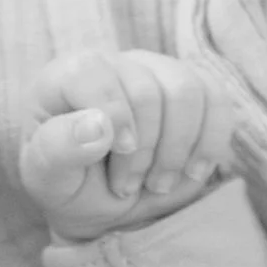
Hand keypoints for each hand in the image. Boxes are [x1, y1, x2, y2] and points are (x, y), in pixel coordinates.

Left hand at [18, 48, 232, 242]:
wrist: (103, 203)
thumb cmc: (69, 184)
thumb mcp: (48, 178)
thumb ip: (58, 150)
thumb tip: (98, 128)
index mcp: (69, 75)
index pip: (94, 73)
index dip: (112, 115)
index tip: (116, 155)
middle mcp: (117, 63)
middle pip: (148, 92)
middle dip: (144, 151)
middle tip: (128, 188)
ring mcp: (159, 72)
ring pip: (187, 93)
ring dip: (177, 150)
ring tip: (157, 184)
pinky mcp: (193, 90)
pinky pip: (217, 102)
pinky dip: (210, 143)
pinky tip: (191, 172)